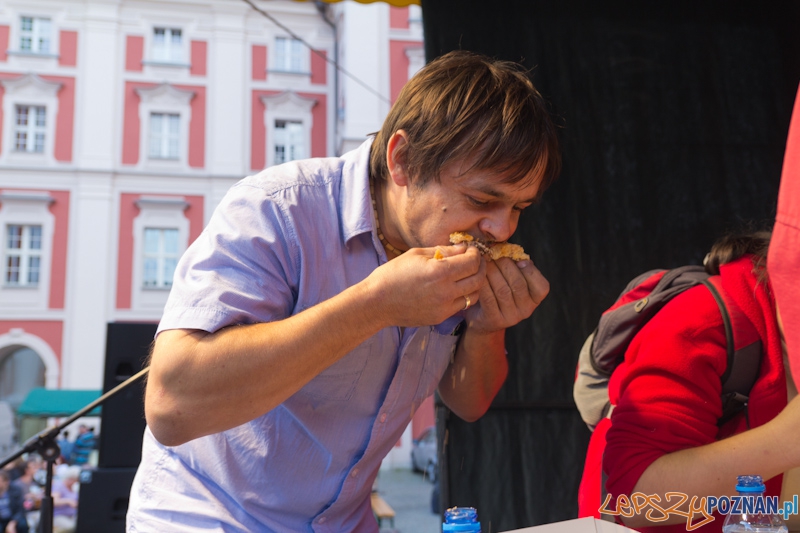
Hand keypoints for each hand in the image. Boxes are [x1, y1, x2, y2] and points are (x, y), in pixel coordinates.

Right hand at [365, 244, 485, 326]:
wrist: (377, 302)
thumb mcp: (417, 254)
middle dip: (480, 267)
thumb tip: (463, 248)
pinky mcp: (440, 317)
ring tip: (467, 275)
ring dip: (475, 283)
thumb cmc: (393, 274)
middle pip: (478, 278)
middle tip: (475, 261)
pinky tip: (455, 288)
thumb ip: (443, 251)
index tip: (471, 250)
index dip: (475, 254)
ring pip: (474, 295)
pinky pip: (461, 305)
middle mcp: (446, 291)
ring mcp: (444, 307)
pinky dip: (463, 295)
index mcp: (440, 271)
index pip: (472, 262)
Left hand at [465, 255, 548, 332]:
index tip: (518, 260)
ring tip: (483, 261)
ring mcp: (511, 317)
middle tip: (493, 254)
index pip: (542, 286)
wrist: (481, 317)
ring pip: (502, 290)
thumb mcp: (511, 279)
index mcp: (534, 299)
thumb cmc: (498, 290)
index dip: (531, 271)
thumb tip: (510, 249)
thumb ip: (516, 266)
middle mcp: (526, 310)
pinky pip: (488, 298)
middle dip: (504, 265)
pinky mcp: (494, 320)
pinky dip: (483, 283)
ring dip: (491, 271)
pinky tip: (478, 275)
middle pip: (518, 284)